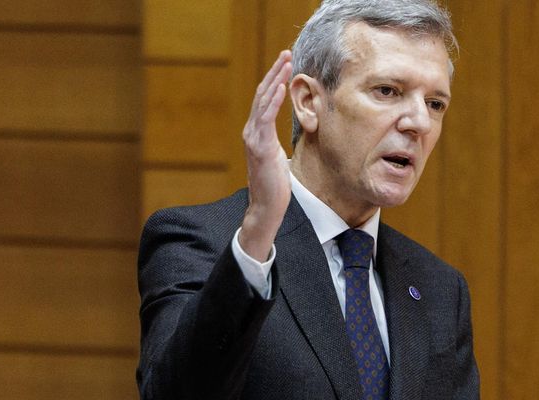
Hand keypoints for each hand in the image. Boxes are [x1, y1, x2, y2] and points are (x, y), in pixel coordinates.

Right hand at [239, 50, 292, 261]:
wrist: (266, 207)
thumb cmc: (274, 185)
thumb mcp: (276, 157)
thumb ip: (274, 143)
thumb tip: (279, 138)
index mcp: (256, 133)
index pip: (264, 99)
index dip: (274, 80)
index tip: (285, 63)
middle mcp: (251, 131)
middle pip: (262, 94)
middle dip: (275, 72)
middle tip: (286, 53)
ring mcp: (253, 138)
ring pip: (263, 101)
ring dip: (275, 79)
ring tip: (286, 62)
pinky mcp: (259, 147)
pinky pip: (265, 118)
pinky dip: (272, 100)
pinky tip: (280, 86)